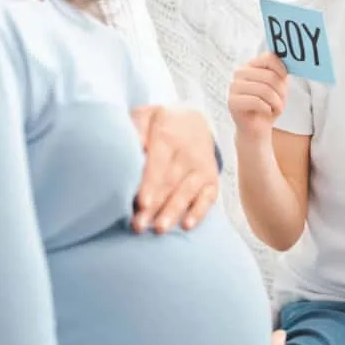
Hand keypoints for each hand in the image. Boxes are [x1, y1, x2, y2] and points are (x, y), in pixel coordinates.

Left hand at [130, 105, 219, 233]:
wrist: (193, 121)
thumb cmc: (160, 123)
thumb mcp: (146, 115)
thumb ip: (136, 127)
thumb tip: (132, 146)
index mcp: (168, 134)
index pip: (159, 162)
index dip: (150, 183)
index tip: (142, 202)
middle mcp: (188, 152)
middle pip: (169, 182)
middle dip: (154, 206)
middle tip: (138, 225)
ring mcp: (202, 167)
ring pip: (187, 192)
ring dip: (173, 212)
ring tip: (159, 229)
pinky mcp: (212, 179)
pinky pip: (208, 198)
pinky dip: (199, 212)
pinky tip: (188, 225)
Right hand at [228, 52, 288, 139]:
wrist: (257, 128)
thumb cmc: (268, 105)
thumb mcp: (278, 86)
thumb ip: (281, 73)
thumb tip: (289, 61)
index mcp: (250, 65)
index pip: (268, 58)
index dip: (281, 68)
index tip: (285, 78)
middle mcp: (240, 73)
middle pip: (269, 76)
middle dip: (281, 91)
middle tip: (281, 101)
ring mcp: (234, 87)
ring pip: (264, 90)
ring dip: (276, 102)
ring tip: (276, 108)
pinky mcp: (232, 102)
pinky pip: (256, 102)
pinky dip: (268, 109)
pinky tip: (267, 112)